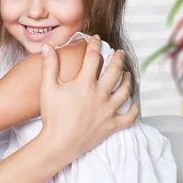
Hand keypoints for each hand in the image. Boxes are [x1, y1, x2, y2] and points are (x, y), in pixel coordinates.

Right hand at [38, 35, 138, 159]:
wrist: (58, 144)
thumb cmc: (53, 116)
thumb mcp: (48, 88)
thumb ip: (49, 65)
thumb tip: (48, 47)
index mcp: (85, 83)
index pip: (93, 57)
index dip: (95, 45)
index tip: (96, 39)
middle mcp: (100, 94)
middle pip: (115, 71)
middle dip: (118, 59)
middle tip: (120, 53)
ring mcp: (108, 110)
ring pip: (125, 91)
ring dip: (128, 80)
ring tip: (127, 74)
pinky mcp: (111, 125)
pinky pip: (129, 117)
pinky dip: (134, 110)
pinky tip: (134, 104)